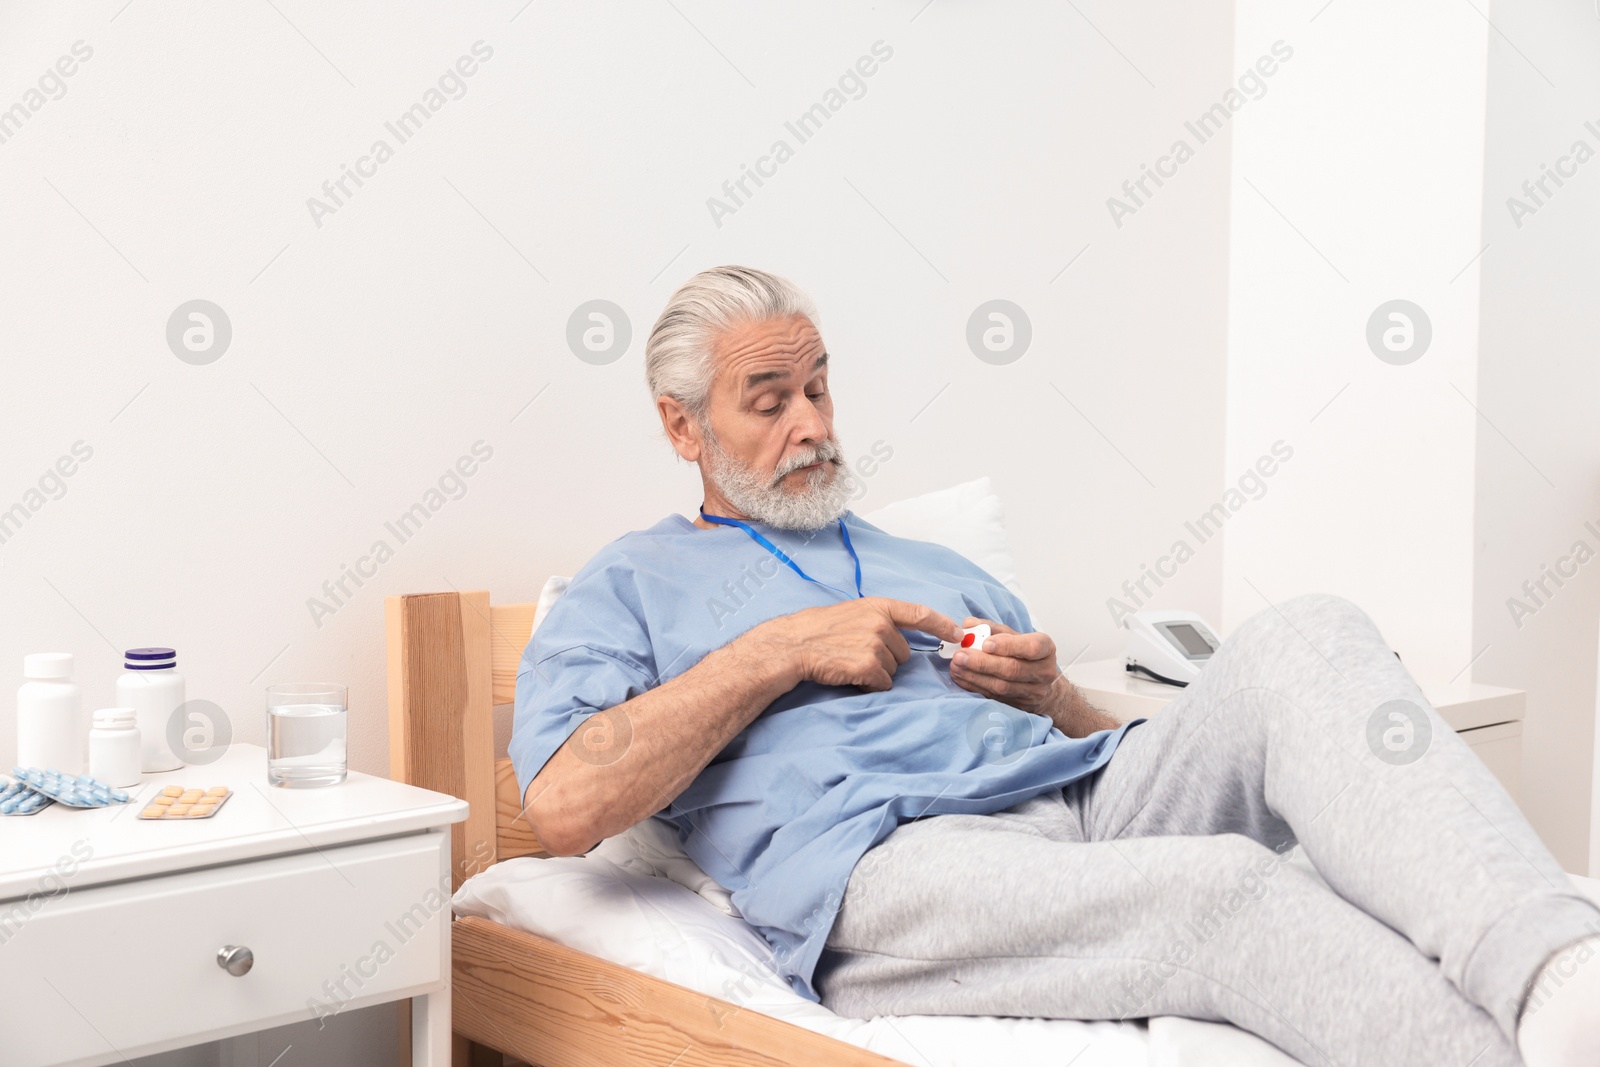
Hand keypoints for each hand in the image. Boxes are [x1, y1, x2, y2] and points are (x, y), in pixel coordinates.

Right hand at [748, 597, 961, 692]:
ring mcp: (875, 644)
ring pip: (893, 670)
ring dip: (876, 672)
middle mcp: (881, 623)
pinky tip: (849, 675)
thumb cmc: (821, 629)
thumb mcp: (854, 612)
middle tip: (859, 654)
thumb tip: (904, 635)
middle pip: (904, 652)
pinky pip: (882, 684)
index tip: (958, 632)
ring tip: (850, 663)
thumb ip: (880, 619)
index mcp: (879, 606)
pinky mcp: (868, 666)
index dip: (942, 624)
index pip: (920, 613)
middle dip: (888, 658)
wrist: (795, 644)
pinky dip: (868, 684)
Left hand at [949, 616, 1061, 714]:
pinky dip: (975, 686)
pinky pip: (994, 697)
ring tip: (956, 666)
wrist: (1042, 684)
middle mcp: (1043, 672)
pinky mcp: (1019, 705)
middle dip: (982, 663)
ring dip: (974, 676)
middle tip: (960, 655)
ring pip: (1001, 686)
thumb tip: (969, 624)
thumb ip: (992, 628)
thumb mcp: (1015, 636)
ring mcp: (1033, 692)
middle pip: (1012, 669)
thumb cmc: (1025, 654)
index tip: (985, 643)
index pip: (1031, 647)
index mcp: (1046, 649)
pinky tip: (961, 678)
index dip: (1008, 645)